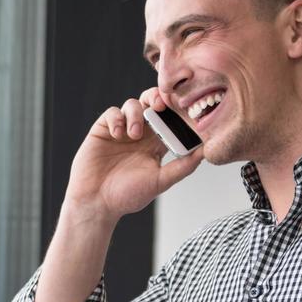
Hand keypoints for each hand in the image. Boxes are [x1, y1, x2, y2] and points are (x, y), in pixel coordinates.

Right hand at [63, 88, 202, 223]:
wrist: (96, 202)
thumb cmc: (127, 196)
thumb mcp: (160, 182)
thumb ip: (182, 167)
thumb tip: (205, 152)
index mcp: (156, 144)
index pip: (170, 119)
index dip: (177, 111)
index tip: (184, 108)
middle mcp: (140, 134)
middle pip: (152, 104)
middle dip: (158, 98)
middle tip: (162, 104)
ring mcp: (121, 130)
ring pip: (133, 104)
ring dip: (136, 114)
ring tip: (134, 134)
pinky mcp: (103, 129)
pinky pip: (112, 113)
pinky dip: (117, 119)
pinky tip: (118, 135)